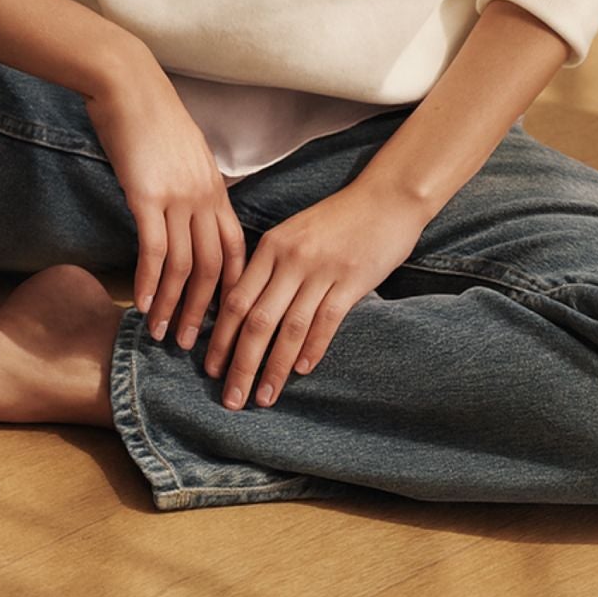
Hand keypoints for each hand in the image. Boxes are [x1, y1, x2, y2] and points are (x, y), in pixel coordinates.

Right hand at [85, 53, 246, 349]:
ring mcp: (177, 197)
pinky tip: (142, 305)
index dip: (232, 287)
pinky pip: (154, 249)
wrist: (128, 84)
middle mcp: (203, 197)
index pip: (235, 248)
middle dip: (205, 310)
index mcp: (215, 188)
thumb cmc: (151, 115)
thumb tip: (191, 211)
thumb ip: (193, 185)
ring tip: (164, 335)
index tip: (226, 318)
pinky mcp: (147, 196)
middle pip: (213, 267)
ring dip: (173, 305)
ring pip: (183, 265)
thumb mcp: (185, 152)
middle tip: (196, 345)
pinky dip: (149, 282)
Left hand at [202, 181, 430, 409]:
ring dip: (274, 368)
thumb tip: (247, 309)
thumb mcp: (294, 233)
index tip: (211, 370)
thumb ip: (271, 266)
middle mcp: (291, 259)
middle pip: (256, 320)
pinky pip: (325, 322)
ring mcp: (321, 270)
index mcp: (271, 246)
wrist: (386, 197)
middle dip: (240, 364)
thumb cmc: (338, 218)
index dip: (221, 338)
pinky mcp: (351, 281)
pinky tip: (302, 372)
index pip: (235, 300)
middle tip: (230, 399)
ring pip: (289, 328)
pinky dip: (312, 349)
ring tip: (263, 398)